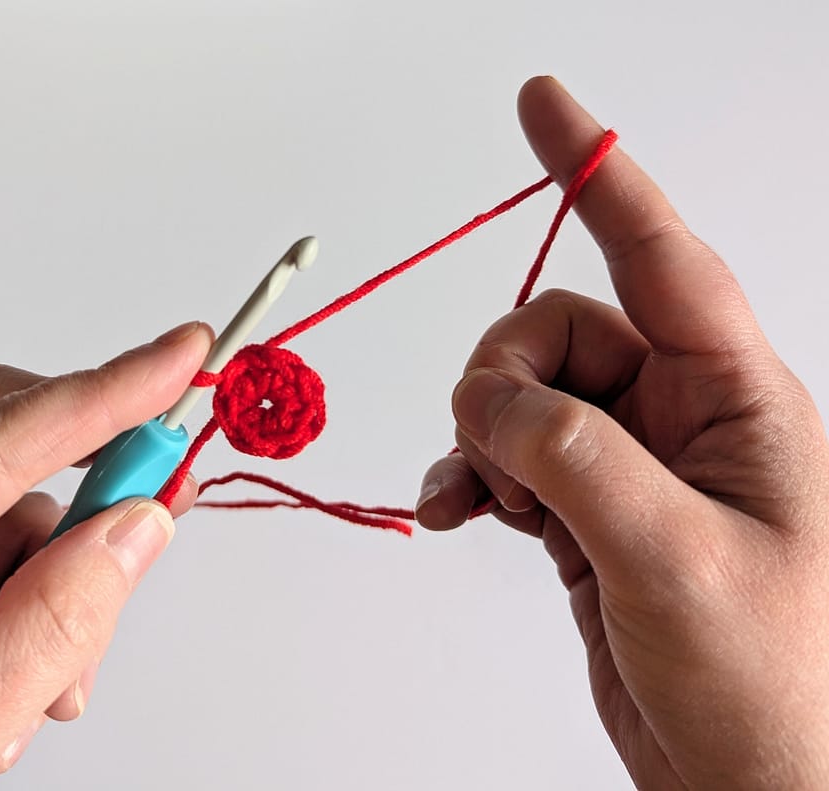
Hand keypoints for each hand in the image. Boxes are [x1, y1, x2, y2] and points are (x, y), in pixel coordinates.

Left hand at [0, 321, 211, 788]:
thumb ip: (45, 632)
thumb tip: (136, 529)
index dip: (96, 396)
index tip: (181, 356)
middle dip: (81, 506)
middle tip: (156, 518)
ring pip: (0, 516)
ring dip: (48, 593)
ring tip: (43, 692)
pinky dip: (17, 608)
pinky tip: (6, 683)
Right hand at [416, 77, 828, 789]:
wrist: (757, 788)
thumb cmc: (776, 687)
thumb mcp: (677, 558)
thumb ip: (576, 458)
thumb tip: (490, 401)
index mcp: (735, 400)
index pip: (660, 254)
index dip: (597, 173)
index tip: (544, 106)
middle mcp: (679, 418)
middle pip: (556, 333)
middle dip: (503, 378)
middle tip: (495, 451)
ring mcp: (627, 466)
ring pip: (521, 396)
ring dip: (479, 435)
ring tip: (480, 498)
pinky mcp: (587, 513)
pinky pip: (507, 458)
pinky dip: (470, 474)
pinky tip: (456, 509)